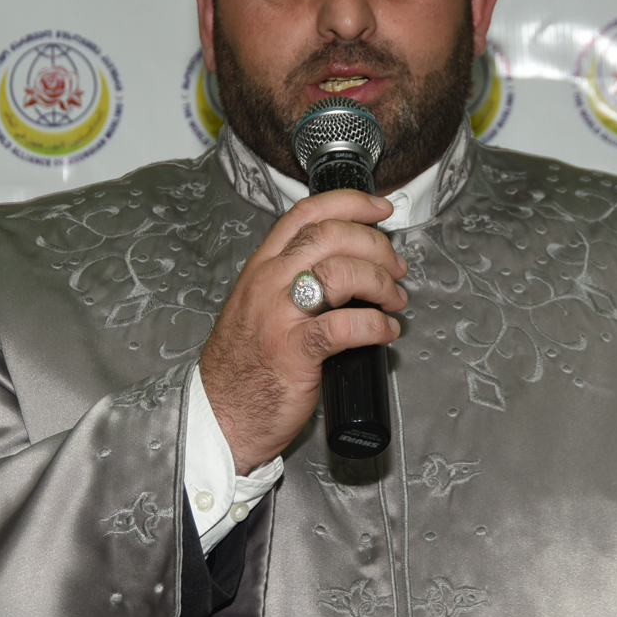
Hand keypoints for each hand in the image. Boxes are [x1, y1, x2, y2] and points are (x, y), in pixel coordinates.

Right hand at [198, 190, 407, 474]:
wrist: (220, 413)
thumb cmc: (244, 365)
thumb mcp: (258, 305)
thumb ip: (292, 279)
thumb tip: (351, 265)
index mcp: (261, 267)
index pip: (306, 214)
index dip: (350, 203)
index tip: (380, 209)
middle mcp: (268, 283)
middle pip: (331, 236)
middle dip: (375, 245)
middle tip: (395, 266)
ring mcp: (279, 316)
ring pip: (342, 273)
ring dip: (381, 283)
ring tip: (394, 300)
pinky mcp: (294, 351)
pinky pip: (346, 326)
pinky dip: (377, 325)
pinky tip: (386, 331)